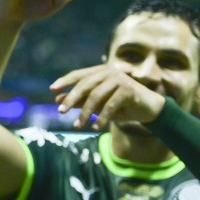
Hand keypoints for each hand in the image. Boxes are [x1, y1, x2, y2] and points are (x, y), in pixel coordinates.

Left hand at [51, 64, 165, 129]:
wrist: (148, 108)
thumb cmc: (121, 104)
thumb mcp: (97, 103)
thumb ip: (79, 100)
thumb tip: (57, 100)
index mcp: (100, 71)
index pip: (79, 74)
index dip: (65, 81)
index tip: (52, 89)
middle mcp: (109, 72)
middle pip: (85, 85)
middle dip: (71, 99)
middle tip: (60, 112)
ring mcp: (119, 79)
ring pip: (96, 96)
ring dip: (85, 113)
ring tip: (78, 126)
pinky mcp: (129, 89)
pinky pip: (110, 105)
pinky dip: (102, 117)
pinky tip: (95, 128)